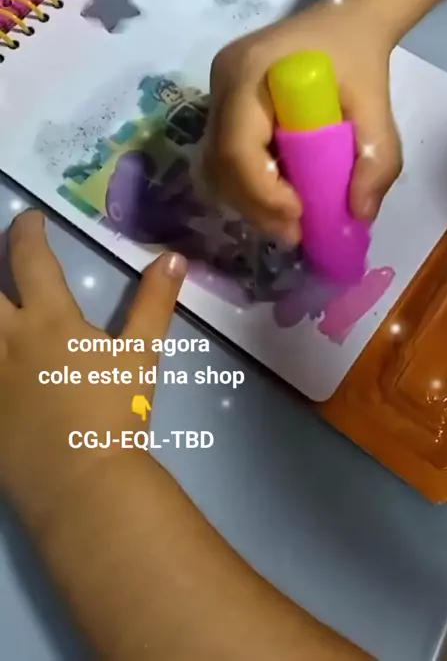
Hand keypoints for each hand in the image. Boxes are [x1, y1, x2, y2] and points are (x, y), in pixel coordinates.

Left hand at [0, 210, 185, 523]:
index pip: (30, 259)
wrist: (78, 482)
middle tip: (0, 259)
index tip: (31, 219)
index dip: (28, 231)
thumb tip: (174, 257)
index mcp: (48, 320)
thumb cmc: (113, 415)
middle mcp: (6, 339)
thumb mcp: (140, 355)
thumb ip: (154, 303)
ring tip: (1, 310)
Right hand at [203, 0, 401, 243]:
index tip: (299, 215)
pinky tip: (278, 198)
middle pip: (220, 163)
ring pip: (216, 166)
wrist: (345, 21)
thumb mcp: (377, 104)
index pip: (237, 145)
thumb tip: (359, 214)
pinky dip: (248, 187)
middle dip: (256, 206)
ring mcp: (217, 95)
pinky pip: (224, 158)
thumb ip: (376, 157)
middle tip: (296, 234)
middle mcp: (222, 83)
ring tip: (290, 222)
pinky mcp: (222, 107)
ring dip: (250, 202)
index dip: (261, 190)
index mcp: (249, 71)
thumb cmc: (357, 56)